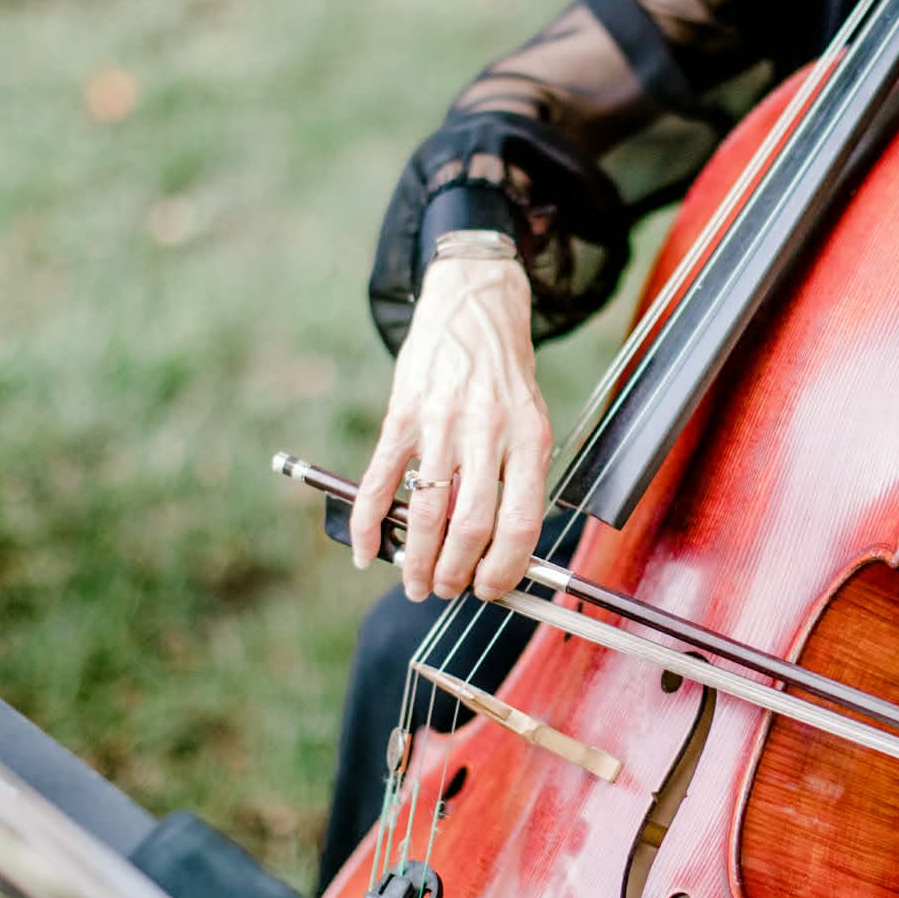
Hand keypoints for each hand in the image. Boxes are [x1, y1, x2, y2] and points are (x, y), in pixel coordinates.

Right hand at [349, 257, 550, 601]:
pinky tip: (367, 551)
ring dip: (418, 559)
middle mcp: (488, 433)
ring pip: (428, 511)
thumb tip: (503, 550)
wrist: (474, 307)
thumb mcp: (531, 422)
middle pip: (472, 526)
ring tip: (416, 583)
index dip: (505, 569)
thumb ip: (521, 479)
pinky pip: (382, 480)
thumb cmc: (505, 376)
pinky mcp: (402, 414)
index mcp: (529, 440)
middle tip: (448, 590)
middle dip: (458, 573)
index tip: (493, 590)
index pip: (521, 524)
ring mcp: (442, 423)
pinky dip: (371, 524)